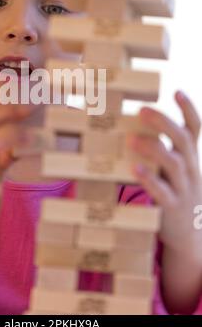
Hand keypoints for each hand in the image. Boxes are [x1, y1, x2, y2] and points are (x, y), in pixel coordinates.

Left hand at [128, 91, 201, 262]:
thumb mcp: (174, 169)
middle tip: (142, 110)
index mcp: (190, 156)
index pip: (195, 128)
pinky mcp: (172, 207)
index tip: (176, 91)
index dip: (188, 109)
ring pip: (173, 163)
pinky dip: (149, 178)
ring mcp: (183, 188)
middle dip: (163, 122)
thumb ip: (161, 150)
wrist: (190, 235)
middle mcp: (190, 168)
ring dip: (152, 147)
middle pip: (182, 139)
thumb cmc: (175, 192)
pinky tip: (134, 167)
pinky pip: (162, 191)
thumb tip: (131, 127)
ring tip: (131, 138)